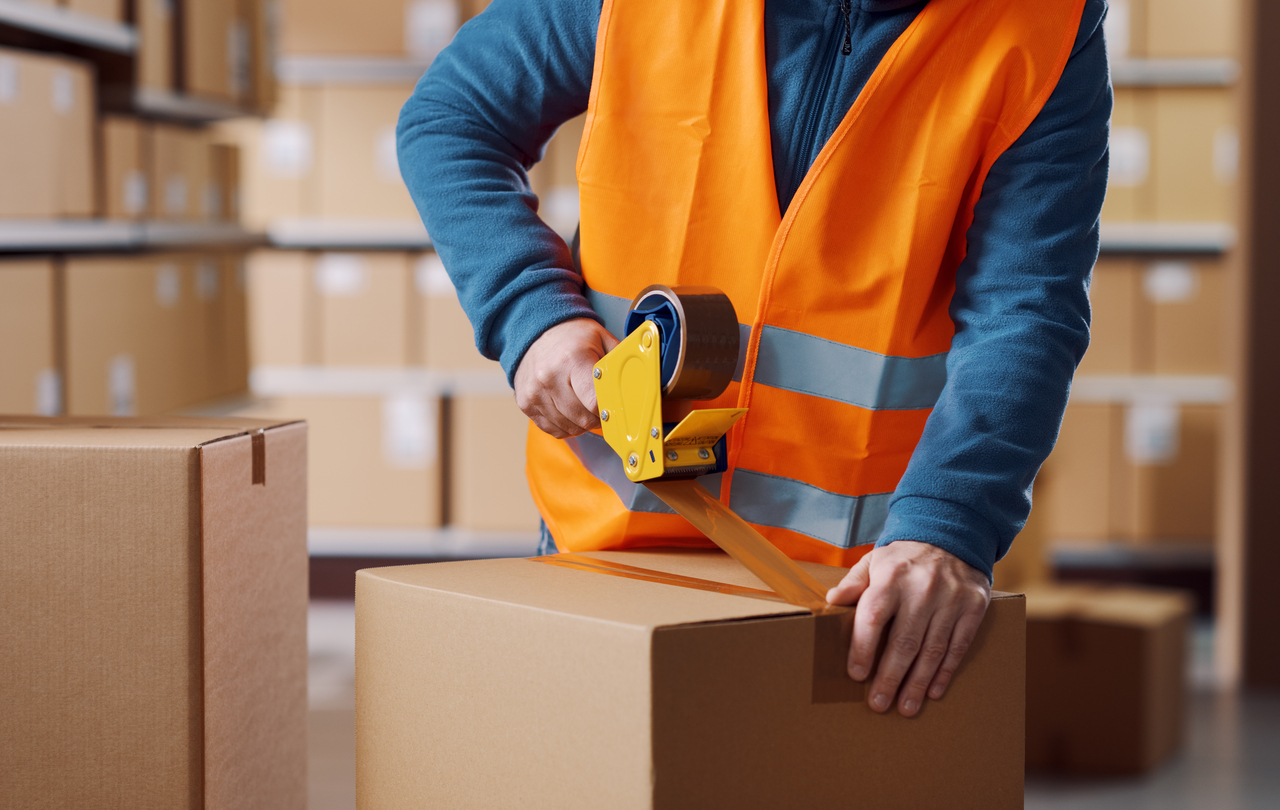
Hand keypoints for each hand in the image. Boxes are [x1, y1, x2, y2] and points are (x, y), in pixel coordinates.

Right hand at [514, 318, 618, 437]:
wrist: (536, 330)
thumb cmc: (573, 337)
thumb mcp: (602, 339)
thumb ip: (620, 362)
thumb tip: (640, 383)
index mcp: (572, 359)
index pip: (594, 402)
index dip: (609, 410)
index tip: (616, 408)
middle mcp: (549, 377)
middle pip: (583, 419)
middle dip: (598, 418)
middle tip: (602, 406)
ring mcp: (534, 392)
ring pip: (569, 428)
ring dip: (582, 423)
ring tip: (585, 405)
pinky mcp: (525, 403)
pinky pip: (553, 430)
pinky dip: (566, 426)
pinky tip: (570, 410)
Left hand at [827, 540, 989, 717]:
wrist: (951, 533)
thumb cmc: (904, 558)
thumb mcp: (874, 561)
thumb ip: (854, 583)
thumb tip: (831, 602)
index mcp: (891, 578)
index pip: (873, 618)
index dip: (863, 648)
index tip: (857, 675)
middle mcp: (922, 589)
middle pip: (904, 642)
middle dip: (890, 678)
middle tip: (879, 703)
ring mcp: (951, 599)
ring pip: (932, 650)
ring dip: (918, 683)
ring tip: (906, 707)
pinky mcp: (974, 606)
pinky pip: (958, 646)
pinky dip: (945, 671)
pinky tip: (934, 691)